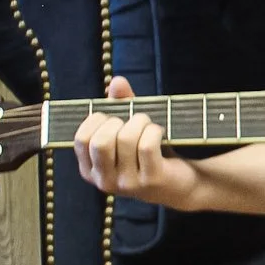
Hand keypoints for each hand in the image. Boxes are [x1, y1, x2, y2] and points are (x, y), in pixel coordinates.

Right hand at [72, 76, 200, 206]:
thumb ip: (120, 105)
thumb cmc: (149, 153)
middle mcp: (105, 182)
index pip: (81, 140)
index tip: (113, 118)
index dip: (97, 121)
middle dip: (117, 122)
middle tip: (133, 120)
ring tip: (149, 124)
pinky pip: (147, 145)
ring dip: (140, 122)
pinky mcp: (152, 180)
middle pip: (100, 141)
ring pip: (126, 139)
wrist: (183, 183)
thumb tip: (117, 81)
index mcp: (91, 170)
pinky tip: (159, 132)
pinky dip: (154, 131)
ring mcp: (128, 184)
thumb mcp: (129, 130)